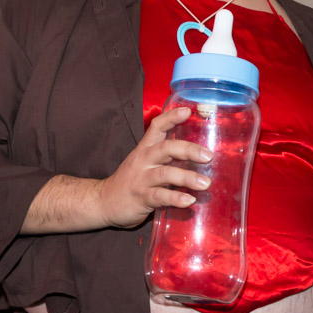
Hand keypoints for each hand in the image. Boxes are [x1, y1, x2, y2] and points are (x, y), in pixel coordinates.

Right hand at [98, 107, 212, 227]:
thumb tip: (200, 155)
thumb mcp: (146, 163)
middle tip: (208, 156)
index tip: (187, 111)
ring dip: (187, 177)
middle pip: (165, 149)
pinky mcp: (141, 198)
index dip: (171, 117)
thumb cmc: (132, 181)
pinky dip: (175, 198)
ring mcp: (141, 179)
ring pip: (165, 173)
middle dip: (188, 150)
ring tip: (205, 183)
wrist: (104, 202)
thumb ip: (168, 157)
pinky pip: (159, 196)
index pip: (157, 127)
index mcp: (145, 149)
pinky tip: (189, 200)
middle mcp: (143, 160)